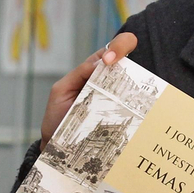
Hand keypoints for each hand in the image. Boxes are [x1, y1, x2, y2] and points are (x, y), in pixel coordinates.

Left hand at [40, 33, 138, 148]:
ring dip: (133, 79)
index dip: (117, 47)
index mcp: (92, 71)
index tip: (109, 60)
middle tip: (114, 63)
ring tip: (122, 86)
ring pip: (133, 81)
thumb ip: (78, 74)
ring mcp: (116, 98)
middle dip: (125, 49)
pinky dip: (136, 102)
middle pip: (125, 59)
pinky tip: (133, 105)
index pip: (110, 50)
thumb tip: (100, 63)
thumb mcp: (61, 90)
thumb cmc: (57, 116)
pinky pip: (132, 105)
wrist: (58, 146)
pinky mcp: (121, 115)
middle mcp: (107, 82)